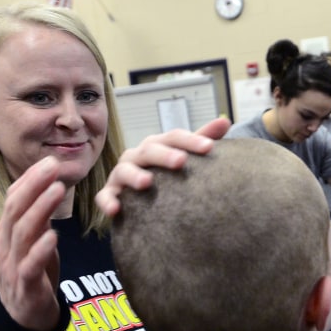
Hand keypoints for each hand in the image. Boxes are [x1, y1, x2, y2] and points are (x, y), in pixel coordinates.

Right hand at [0, 156, 64, 330]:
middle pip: (15, 209)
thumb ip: (37, 219)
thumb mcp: (34, 243)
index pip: (14, 199)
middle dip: (34, 185)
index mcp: (7, 232)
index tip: (50, 161)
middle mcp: (5, 245)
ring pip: (22, 233)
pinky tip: (54, 236)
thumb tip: (48, 189)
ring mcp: (12, 266)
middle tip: (53, 166)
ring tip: (57, 190)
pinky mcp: (24, 286)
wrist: (26, 318)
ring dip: (40, 209)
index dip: (30, 179)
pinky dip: (41, 250)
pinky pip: (30, 266)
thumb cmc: (33, 275)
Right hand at [96, 117, 230, 216]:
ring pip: (124, 171)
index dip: (191, 140)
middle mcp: (138, 156)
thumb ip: (203, 139)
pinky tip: (117, 209)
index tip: (210, 148)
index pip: (174, 137)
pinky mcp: (110, 194)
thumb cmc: (166, 174)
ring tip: (146, 183)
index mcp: (157, 145)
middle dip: (164, 155)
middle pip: (150, 150)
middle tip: (181, 161)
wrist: (140, 197)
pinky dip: (108, 201)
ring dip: (134, 176)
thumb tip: (226, 121)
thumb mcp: (183, 155)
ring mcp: (121, 174)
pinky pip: (105, 196)